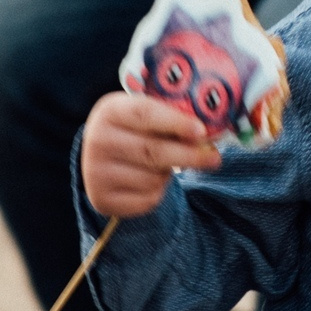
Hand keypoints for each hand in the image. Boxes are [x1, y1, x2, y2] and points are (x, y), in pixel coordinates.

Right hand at [81, 94, 221, 218]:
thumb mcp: (147, 114)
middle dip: (188, 155)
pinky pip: (147, 199)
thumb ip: (173, 119)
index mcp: (110, 110)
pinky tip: (151, 179)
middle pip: (152, 150)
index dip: (175, 122)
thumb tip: (208, 135)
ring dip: (169, 174)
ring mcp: (96, 172)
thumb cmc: (135, 130)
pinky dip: (159, 192)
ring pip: (153, 178)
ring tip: (163, 165)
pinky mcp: (102, 199)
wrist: (102, 158)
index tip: (201, 131)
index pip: (145, 114)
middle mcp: (97, 140)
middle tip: (215, 159)